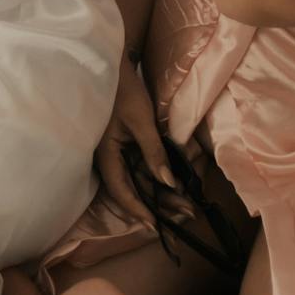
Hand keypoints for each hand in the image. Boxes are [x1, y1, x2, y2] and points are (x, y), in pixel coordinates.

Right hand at [93, 56, 176, 228]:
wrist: (114, 66)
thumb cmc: (124, 91)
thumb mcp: (141, 121)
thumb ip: (154, 152)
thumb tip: (168, 184)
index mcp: (106, 154)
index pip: (121, 191)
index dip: (139, 210)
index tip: (158, 227)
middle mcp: (111, 159)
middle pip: (135, 189)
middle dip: (160, 205)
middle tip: (188, 215)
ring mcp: (119, 153)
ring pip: (141, 181)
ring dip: (163, 194)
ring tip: (188, 206)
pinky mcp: (128, 146)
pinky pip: (143, 168)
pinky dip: (159, 177)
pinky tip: (178, 185)